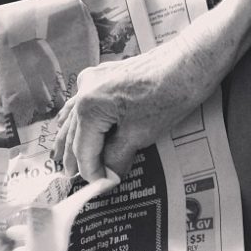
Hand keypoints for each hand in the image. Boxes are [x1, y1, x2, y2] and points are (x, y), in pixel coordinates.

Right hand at [53, 38, 212, 181]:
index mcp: (89, 107)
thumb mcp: (140, 135)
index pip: (83, 150)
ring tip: (61, 160)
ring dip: (69, 139)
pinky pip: (82, 102)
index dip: (90, 173)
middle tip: (74, 181)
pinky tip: (67, 125)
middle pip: (75, 133)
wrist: (189, 63)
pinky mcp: (104, 76)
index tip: (99, 187)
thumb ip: (116, 157)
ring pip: (74, 117)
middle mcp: (84, 90)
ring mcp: (93, 80)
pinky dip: (76, 119)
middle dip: (77, 158)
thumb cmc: (169, 95)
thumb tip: (106, 175)